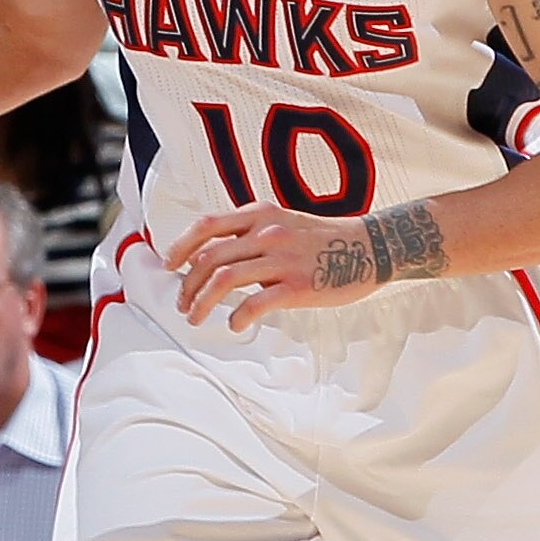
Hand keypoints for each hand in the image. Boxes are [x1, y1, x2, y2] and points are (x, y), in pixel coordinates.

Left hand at [168, 205, 381, 332]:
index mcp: (260, 215)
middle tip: (183, 303)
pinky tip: (236, 325)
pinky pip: (255, 304)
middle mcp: (267, 233)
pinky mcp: (297, 286)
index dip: (181, 246)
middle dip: (188, 285)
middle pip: (209, 258)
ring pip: (224, 280)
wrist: (369, 247)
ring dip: (201, 303)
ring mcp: (281, 259)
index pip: (206, 226)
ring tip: (195, 317)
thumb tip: (216, 257)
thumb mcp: (283, 221)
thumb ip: (251, 234)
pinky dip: (238, 317)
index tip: (169, 265)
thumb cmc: (323, 239)